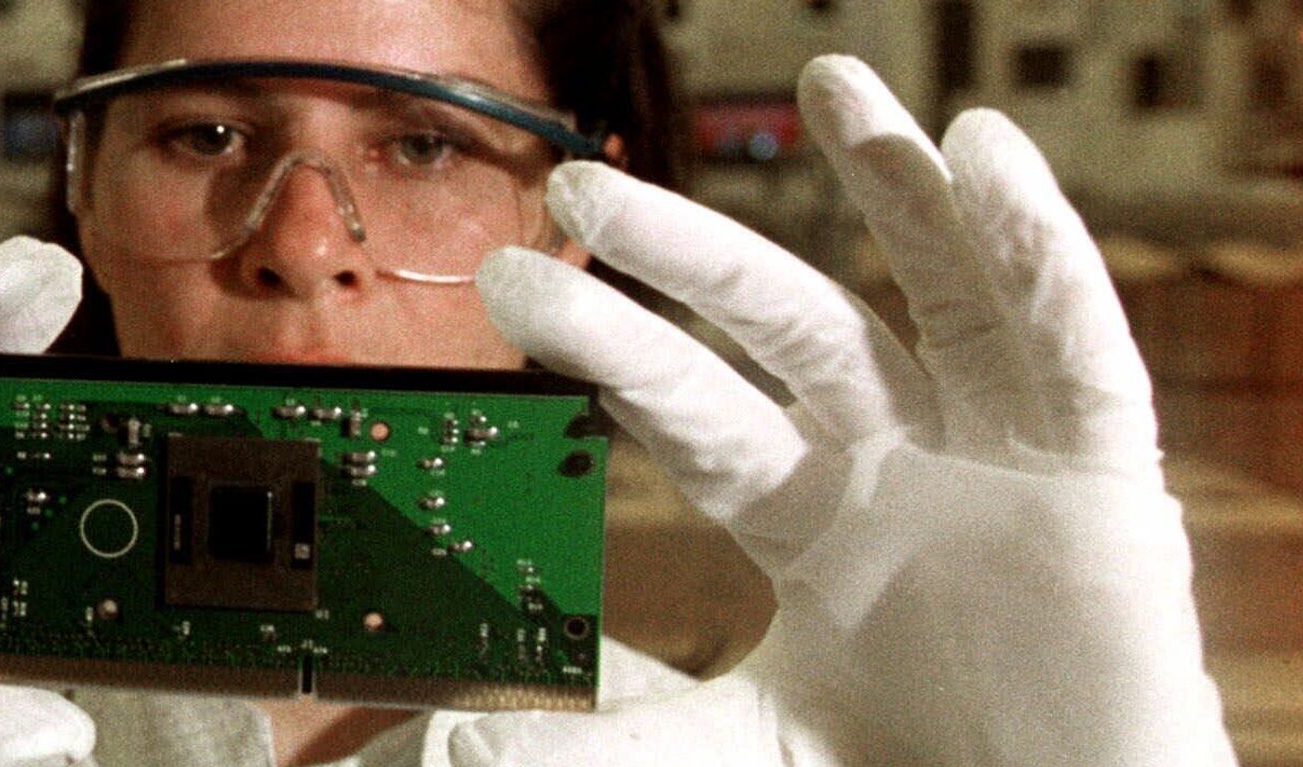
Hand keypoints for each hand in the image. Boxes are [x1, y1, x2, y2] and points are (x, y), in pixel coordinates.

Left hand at [452, 56, 1235, 764]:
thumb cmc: (915, 760)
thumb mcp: (753, 744)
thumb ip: (622, 740)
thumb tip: (463, 739)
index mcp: (802, 511)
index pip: (689, 409)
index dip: (611, 346)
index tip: (513, 286)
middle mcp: (890, 454)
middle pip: (783, 324)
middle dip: (691, 253)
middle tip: (582, 182)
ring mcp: (995, 448)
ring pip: (938, 290)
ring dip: (895, 182)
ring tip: (831, 76)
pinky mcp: (1102, 472)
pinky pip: (1075, 346)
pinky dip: (1040, 251)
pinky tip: (985, 154)